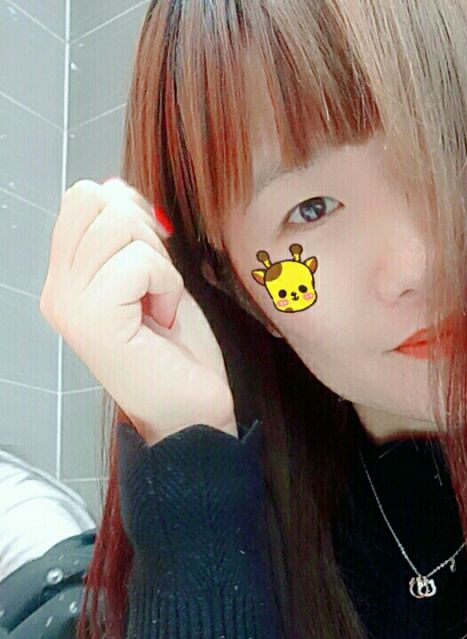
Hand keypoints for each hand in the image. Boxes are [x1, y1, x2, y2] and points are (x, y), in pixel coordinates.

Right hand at [39, 178, 237, 444]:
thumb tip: (115, 186)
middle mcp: (58, 289)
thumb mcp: (153, 277)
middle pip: (97, 202)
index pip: (82, 198)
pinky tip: (164, 318)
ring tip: (159, 305)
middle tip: (156, 285)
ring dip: (159, 264)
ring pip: (119, 226)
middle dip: (145, 235)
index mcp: (68, 277)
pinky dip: (167, 286)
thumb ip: (130, 235)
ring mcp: (70, 304)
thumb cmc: (176, 348)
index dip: (130, 210)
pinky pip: (139, 263)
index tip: (154, 250)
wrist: (191, 408)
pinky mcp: (94, 320)